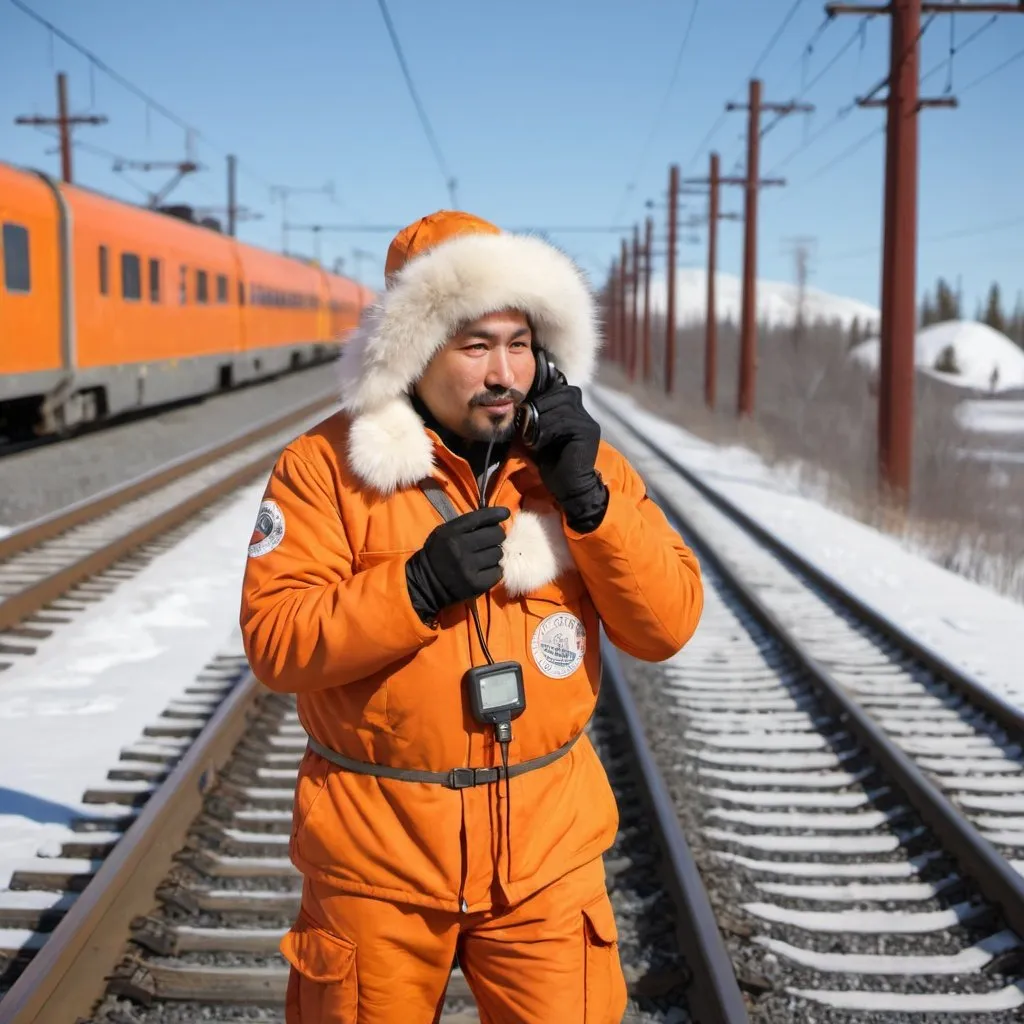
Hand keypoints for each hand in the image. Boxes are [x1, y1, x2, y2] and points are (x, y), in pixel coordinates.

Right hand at [405, 506, 509, 623]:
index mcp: (451, 533)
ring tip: (485, 557)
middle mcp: (460, 548)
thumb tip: (495, 517)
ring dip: (495, 554)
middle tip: (492, 541)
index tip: (505, 513)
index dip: (496, 514)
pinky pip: (498, 572)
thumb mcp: (445, 533)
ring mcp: (469, 567)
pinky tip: (485, 570)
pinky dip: (494, 570)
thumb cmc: (438, 554)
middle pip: (496, 535)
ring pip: (498, 554)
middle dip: (497, 536)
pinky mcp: (476, 584)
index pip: (480, 517)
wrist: (426, 583)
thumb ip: (466, 524)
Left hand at [527, 385, 601, 501]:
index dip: (541, 399)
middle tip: (526, 424)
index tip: (525, 413)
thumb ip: (537, 418)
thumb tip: (521, 404)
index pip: (558, 390)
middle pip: (561, 394)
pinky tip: (539, 443)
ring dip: (542, 420)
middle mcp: (583, 412)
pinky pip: (565, 421)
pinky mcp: (587, 431)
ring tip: (532, 437)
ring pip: (561, 406)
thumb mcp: (540, 435)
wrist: (569, 487)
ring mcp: (587, 421)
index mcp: (574, 410)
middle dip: (541, 406)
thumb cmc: (552, 463)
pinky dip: (547, 430)